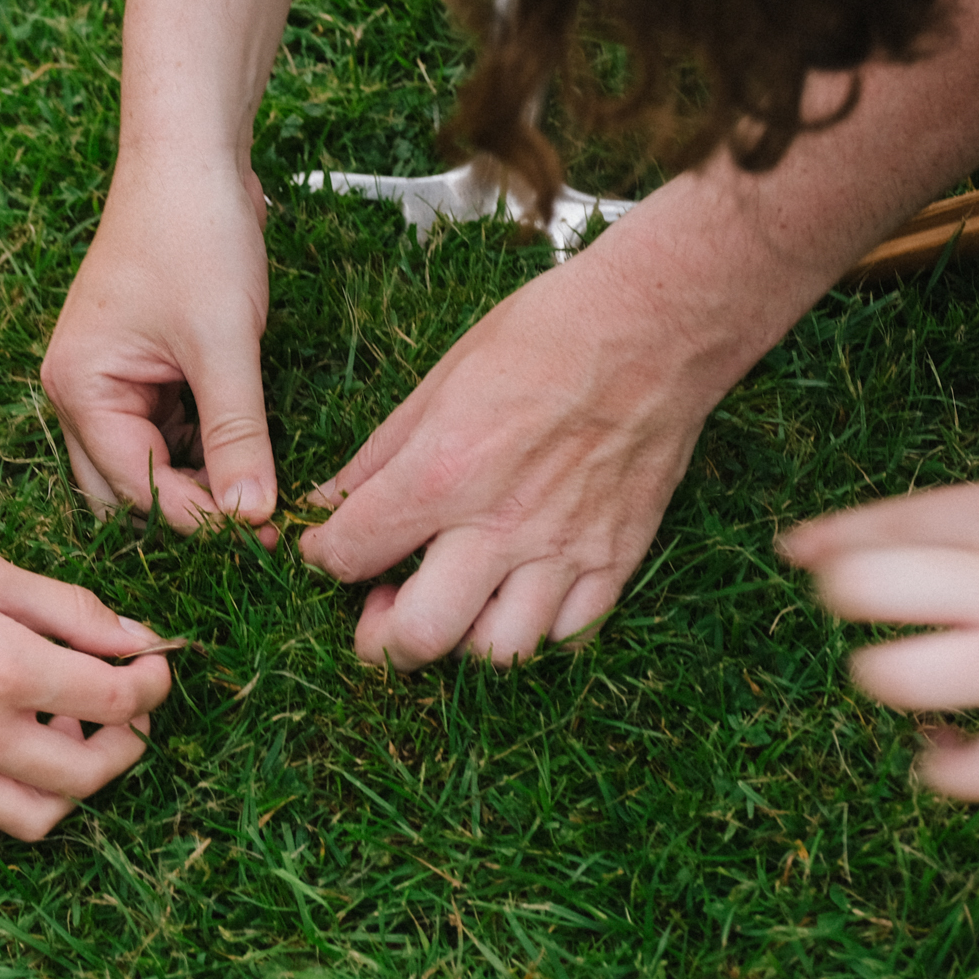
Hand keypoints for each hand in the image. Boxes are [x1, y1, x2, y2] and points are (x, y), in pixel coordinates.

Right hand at [0, 509, 174, 852]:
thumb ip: (68, 610)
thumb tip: (136, 638)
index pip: (115, 699)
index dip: (152, 681)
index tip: (153, 663)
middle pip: (88, 774)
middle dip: (126, 741)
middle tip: (123, 707)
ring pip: (37, 819)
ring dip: (71, 787)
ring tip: (64, 735)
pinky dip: (2, 813)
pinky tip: (4, 763)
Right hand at [41, 156, 278, 540]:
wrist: (191, 155)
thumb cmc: (193, 234)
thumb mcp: (224, 343)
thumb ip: (237, 436)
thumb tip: (251, 516)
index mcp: (78, 388)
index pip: (134, 486)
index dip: (198, 518)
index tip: (261, 536)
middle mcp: (78, 391)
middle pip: (125, 489)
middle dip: (188, 510)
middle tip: (258, 525)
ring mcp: (107, 379)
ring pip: (147, 463)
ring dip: (198, 480)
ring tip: (260, 492)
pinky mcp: (139, 366)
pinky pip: (165, 430)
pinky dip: (202, 446)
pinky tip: (246, 450)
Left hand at [298, 248, 716, 666]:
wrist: (655, 324)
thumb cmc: (544, 334)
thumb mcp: (439, 380)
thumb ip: (379, 454)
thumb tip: (327, 502)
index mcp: (445, 470)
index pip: (352, 552)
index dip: (322, 557)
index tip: (328, 549)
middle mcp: (502, 524)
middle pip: (420, 637)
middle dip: (380, 638)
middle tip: (379, 607)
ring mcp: (565, 550)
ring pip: (498, 653)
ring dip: (459, 640)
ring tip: (452, 602)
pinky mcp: (617, 559)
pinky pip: (568, 637)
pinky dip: (534, 633)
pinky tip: (516, 597)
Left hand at [782, 472, 978, 799]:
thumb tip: (877, 540)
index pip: (885, 524)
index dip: (826, 542)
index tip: (795, 552)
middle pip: (865, 590)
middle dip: (844, 602)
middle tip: (866, 611)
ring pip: (899, 678)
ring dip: (881, 680)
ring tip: (901, 675)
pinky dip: (946, 771)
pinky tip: (939, 754)